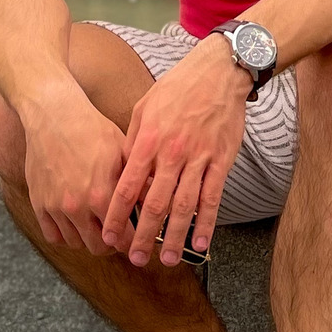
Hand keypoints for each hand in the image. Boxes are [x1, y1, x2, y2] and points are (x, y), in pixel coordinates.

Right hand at [21, 87, 128, 257]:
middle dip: (111, 244)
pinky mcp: (39, 203)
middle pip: (98, 248)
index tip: (137, 241)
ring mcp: (55, 206)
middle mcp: (77, 206)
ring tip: (96, 227)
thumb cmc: (91, 128)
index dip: (132, 242)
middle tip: (117, 235)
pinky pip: (52, 235)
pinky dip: (64, 234)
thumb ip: (136, 181)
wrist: (53, 114)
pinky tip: (74, 224)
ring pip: (75, 243)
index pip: (122, 237)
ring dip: (88, 239)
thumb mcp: (122, 151)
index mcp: (101, 194)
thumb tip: (155, 201)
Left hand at [103, 40, 248, 265]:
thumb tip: (123, 172)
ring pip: (184, 206)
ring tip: (166, 260)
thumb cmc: (178, 88)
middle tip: (134, 259)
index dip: (117, 215)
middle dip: (142, 235)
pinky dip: (207, 223)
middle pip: (154, 203)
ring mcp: (199, 158)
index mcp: (148, 140)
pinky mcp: (222, 160)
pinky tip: (201, 244)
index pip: (127, 187)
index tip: (109, 236)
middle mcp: (172, 153)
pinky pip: (213, 197)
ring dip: (174, 237)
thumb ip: (133, 141)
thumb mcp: (145, 107)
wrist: (219, 71)